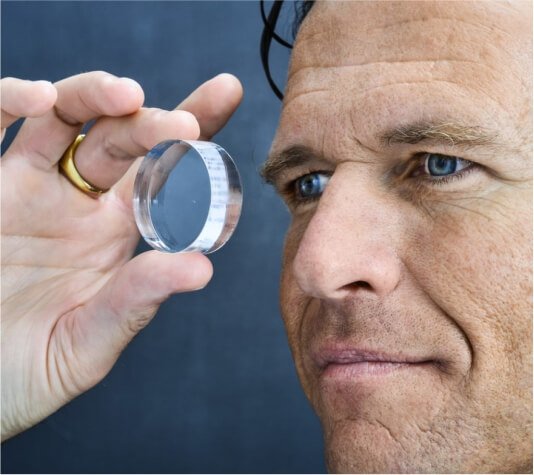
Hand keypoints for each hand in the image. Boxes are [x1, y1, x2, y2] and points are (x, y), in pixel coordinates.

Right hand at [0, 72, 242, 440]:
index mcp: (115, 232)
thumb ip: (136, 300)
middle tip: (186, 125)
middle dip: (156, 121)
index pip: (164, 170)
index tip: (227, 93)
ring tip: (127, 96)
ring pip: (64, 118)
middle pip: (122, 137)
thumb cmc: (22, 371)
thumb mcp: (88, 342)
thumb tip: (202, 269)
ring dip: (95, 97)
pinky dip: (9, 100)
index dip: (195, 128)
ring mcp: (26, 188)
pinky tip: (37, 97)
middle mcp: (77, 202)